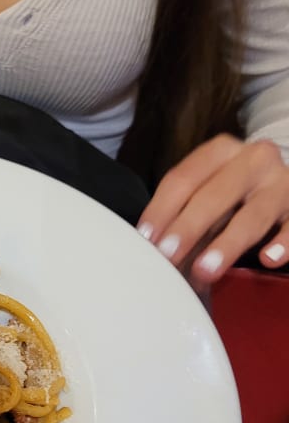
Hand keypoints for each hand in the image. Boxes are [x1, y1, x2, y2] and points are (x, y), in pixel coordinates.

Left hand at [137, 133, 288, 282]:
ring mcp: (282, 182)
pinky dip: (283, 243)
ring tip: (205, 270)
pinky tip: (268, 259)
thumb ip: (183, 215)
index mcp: (220, 151)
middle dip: (188, 228)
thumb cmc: (234, 193)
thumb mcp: (208, 192)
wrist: (285, 180)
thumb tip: (154, 251)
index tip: (146, 238)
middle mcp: (254, 160)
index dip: (162, 210)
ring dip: (227, 244)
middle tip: (168, 256)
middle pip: (215, 195)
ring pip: (253, 214)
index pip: (184, 179)